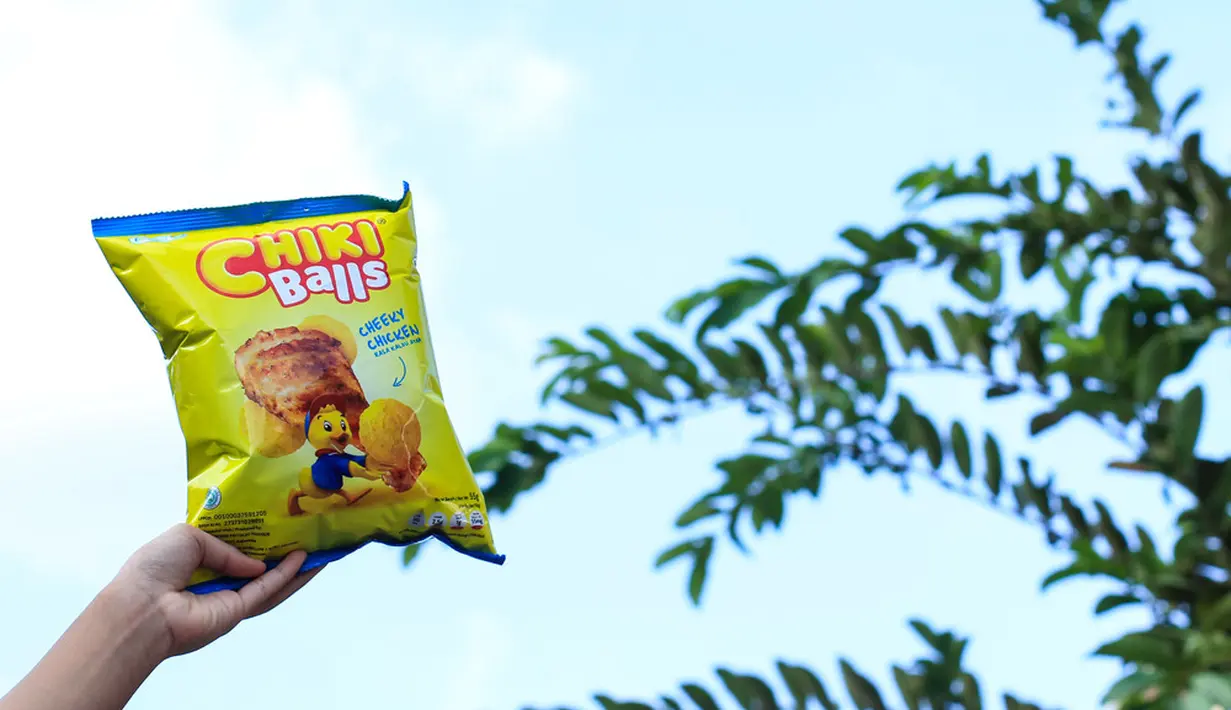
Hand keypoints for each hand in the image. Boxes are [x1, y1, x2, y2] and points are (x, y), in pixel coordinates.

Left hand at [111, 524, 320, 655]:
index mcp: (199, 564)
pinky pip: (267, 590)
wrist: (142, 607)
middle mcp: (217, 583)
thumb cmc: (154, 567)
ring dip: (295, 569)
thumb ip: (225, 546)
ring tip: (319, 550)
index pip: (234, 550)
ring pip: (271, 583)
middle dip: (284, 555)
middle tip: (308, 537)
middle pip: (259, 569)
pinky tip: (303, 560)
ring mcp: (229, 599)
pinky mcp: (237, 611)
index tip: (279, 524)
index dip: (257, 539)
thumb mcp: (188, 536)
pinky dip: (286, 576)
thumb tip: (254, 564)